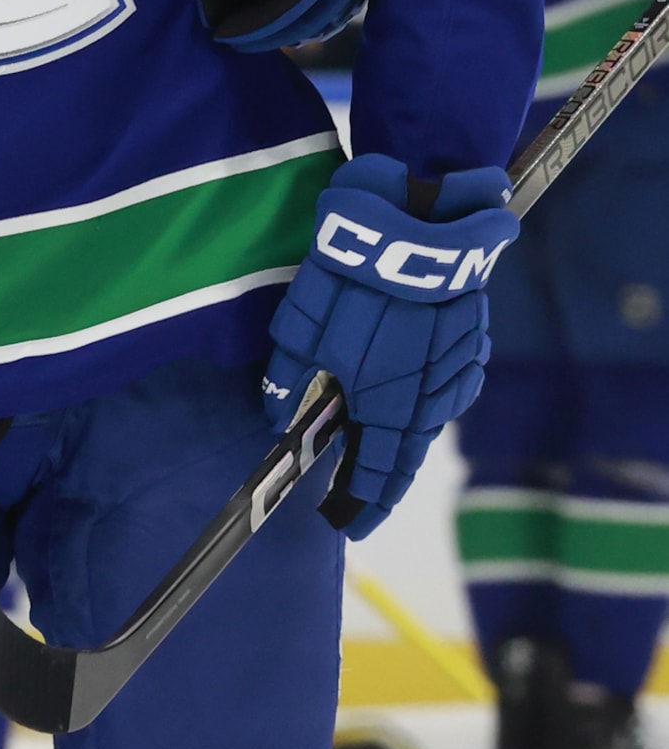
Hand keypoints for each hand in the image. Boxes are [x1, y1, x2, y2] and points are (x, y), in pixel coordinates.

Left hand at [263, 155, 512, 536]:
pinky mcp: (470, 337)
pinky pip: (449, 382)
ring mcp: (456, 367)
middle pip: (409, 453)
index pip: (377, 471)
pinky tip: (412, 395)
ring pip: (431, 418)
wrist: (418, 224)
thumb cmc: (351, 277)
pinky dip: (429, 398)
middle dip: (384, 483)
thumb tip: (277, 415)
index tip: (347, 524)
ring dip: (406, 438)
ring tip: (382, 455)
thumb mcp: (300, 326)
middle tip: (363, 503)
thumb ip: (287, 377)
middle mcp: (429, 396)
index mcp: (387, 404)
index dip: (362, 501)